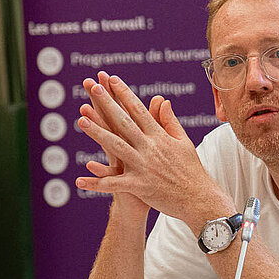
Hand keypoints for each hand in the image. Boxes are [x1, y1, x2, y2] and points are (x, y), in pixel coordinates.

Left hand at [74, 73, 233, 224]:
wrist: (198, 198)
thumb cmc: (191, 170)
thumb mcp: (183, 142)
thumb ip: (169, 121)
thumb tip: (162, 100)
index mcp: (160, 136)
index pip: (139, 110)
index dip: (125, 94)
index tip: (112, 80)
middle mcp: (150, 148)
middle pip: (125, 123)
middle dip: (108, 104)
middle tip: (94, 87)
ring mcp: (143, 166)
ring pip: (116, 146)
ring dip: (98, 133)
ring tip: (81, 120)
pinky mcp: (139, 186)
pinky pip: (114, 184)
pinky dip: (97, 183)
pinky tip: (80, 179)